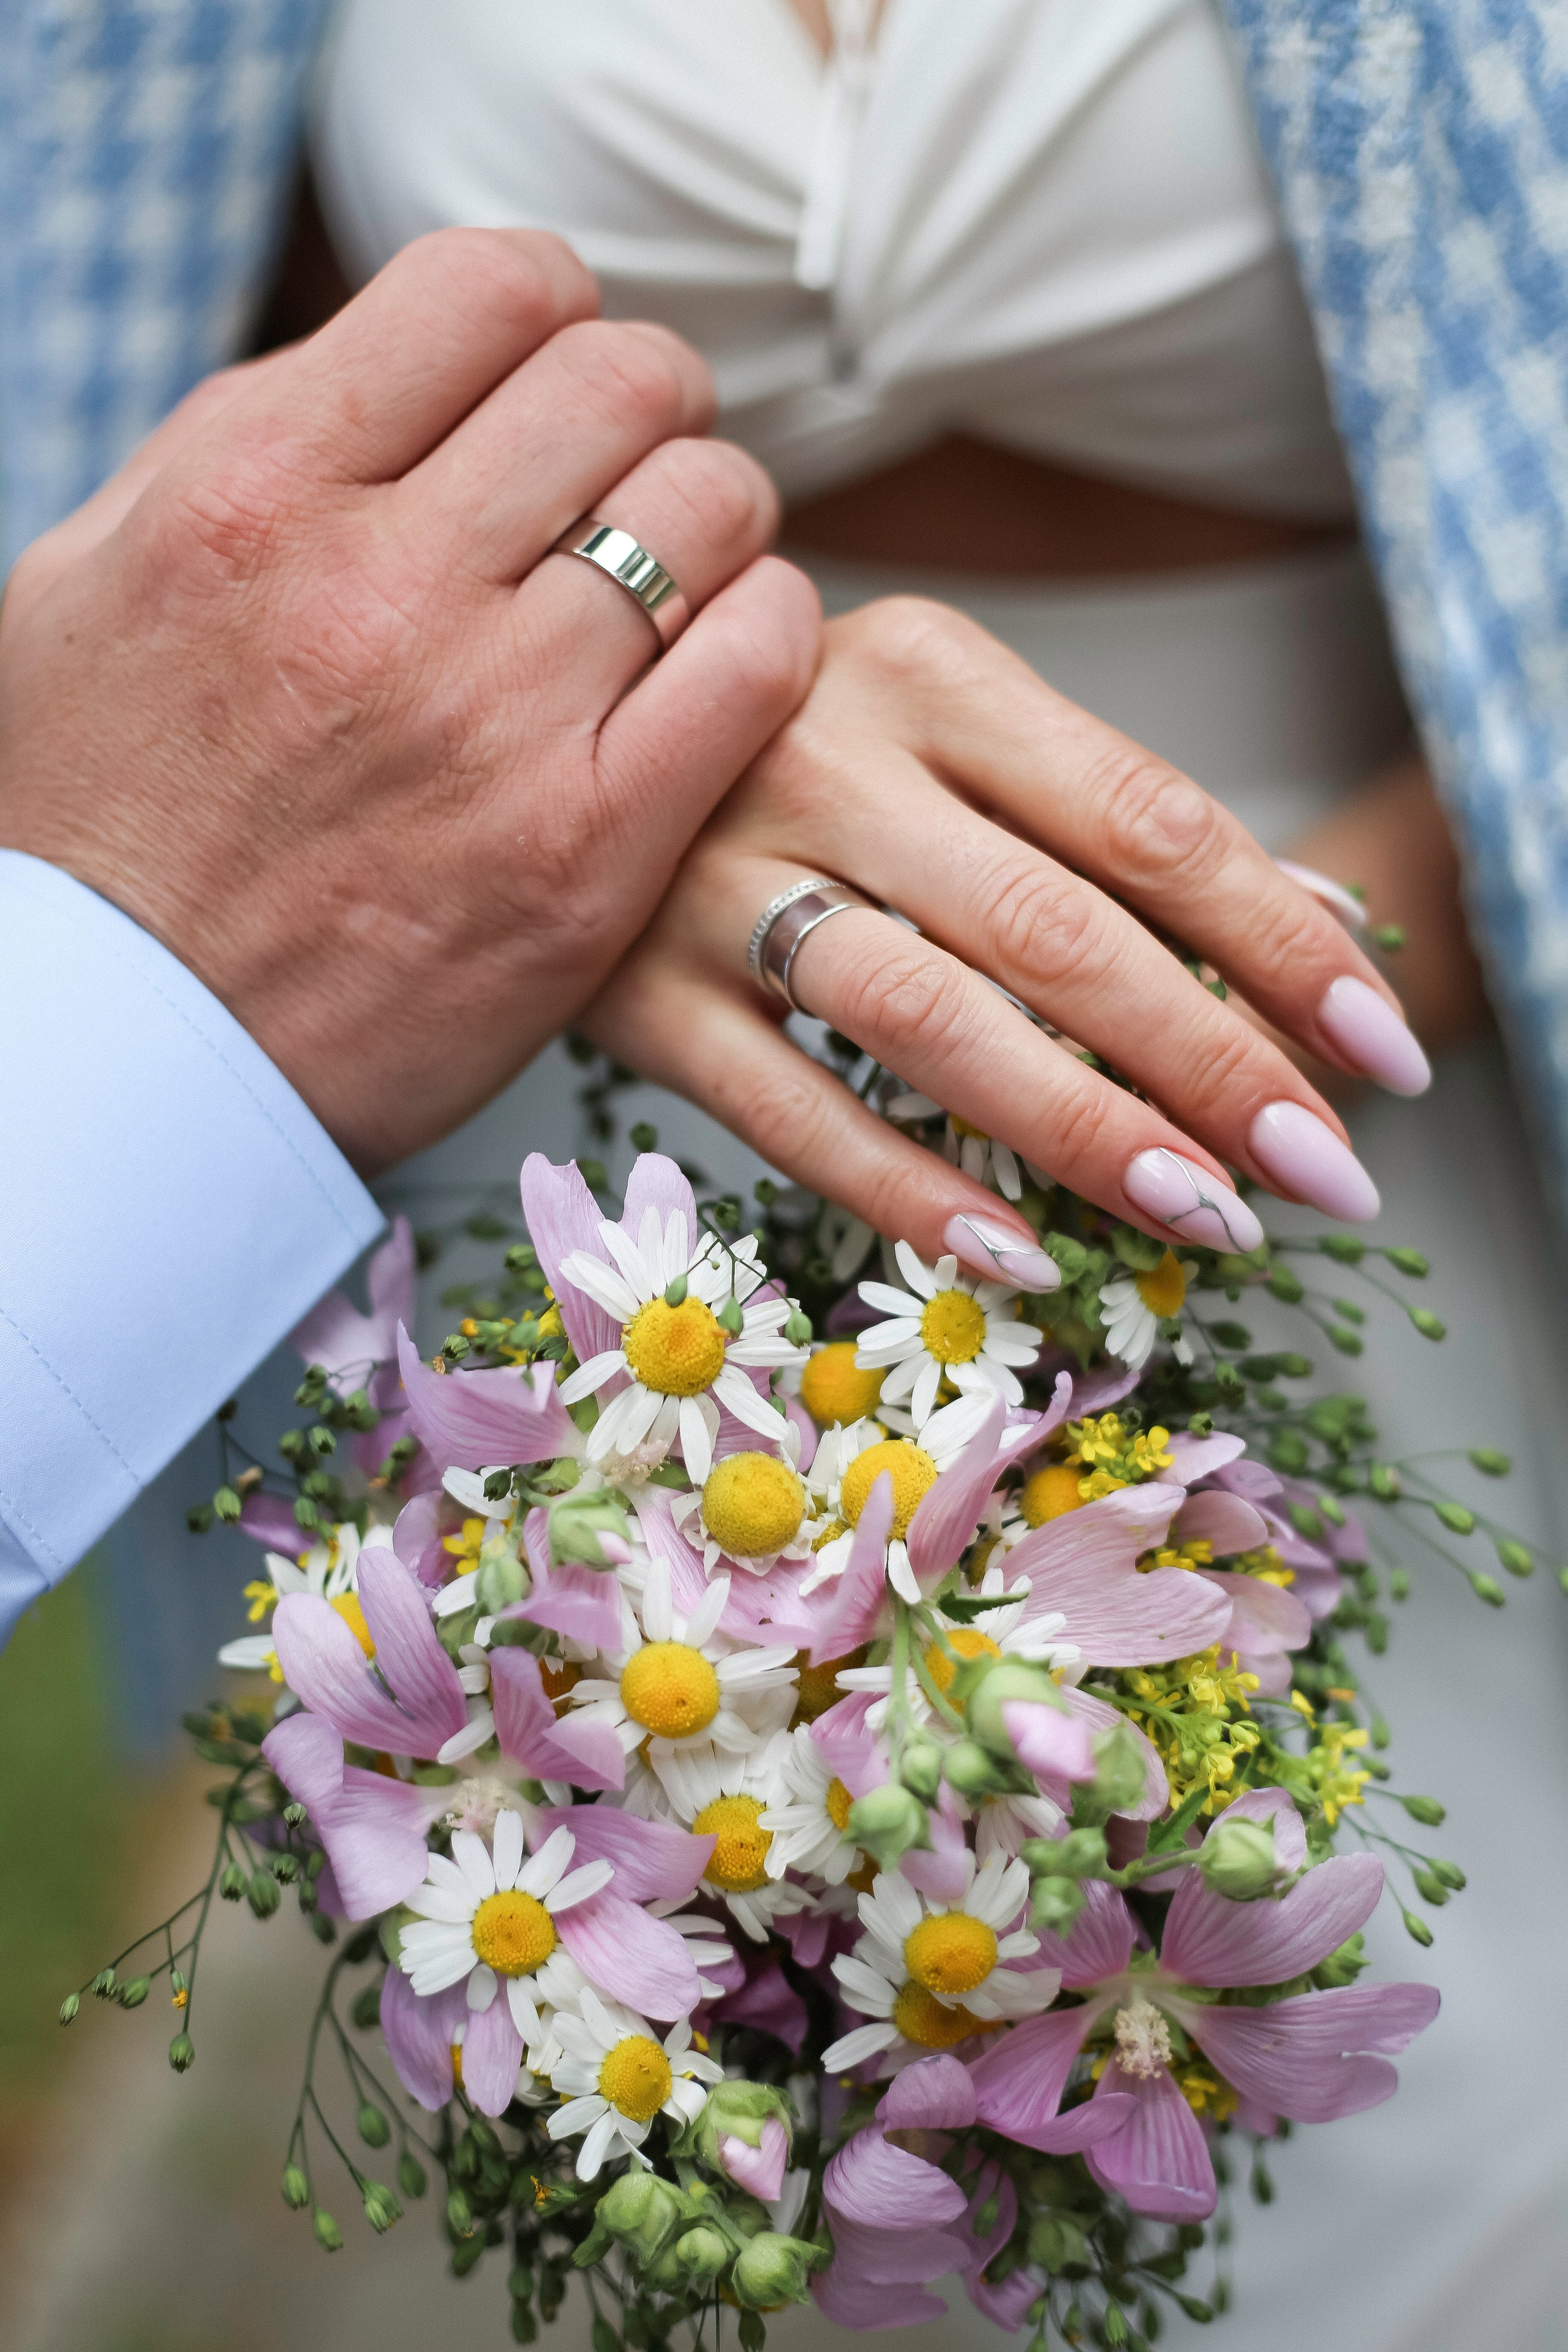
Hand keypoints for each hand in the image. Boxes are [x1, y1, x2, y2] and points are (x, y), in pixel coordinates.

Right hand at [0, 229, 817, 1172]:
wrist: (137, 1055)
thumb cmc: (109, 819)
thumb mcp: (99, 581)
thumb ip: (247, 450)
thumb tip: (406, 370)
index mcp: (255, 491)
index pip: (491, 286)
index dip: (551, 305)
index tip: (551, 368)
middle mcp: (383, 584)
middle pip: (624, 381)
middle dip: (652, 403)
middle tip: (637, 467)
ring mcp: (498, 721)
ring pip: (712, 507)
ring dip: (719, 519)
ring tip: (683, 574)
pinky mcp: (589, 849)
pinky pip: (760, 660)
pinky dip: (770, 630)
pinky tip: (727, 655)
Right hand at [585, 599, 1426, 1276]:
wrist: (534, 724)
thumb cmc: (794, 744)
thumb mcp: (950, 730)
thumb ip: (1114, 820)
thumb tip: (1329, 921)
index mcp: (928, 671)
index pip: (1148, 816)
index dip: (1281, 941)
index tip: (1380, 1048)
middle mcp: (823, 756)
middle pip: (1054, 926)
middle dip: (1209, 1062)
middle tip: (1320, 1171)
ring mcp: (715, 875)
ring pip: (927, 1018)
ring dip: (1080, 1130)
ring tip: (1201, 1215)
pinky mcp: (638, 992)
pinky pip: (790, 1111)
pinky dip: (908, 1189)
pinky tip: (1013, 1251)